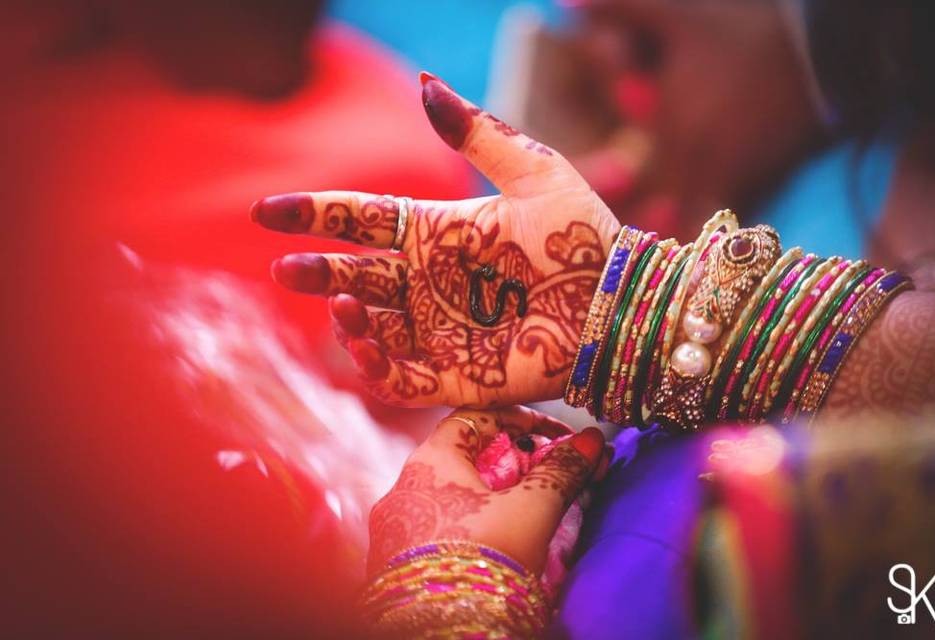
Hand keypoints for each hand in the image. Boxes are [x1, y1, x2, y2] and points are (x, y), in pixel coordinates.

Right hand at [252, 73, 621, 406]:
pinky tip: (363, 340)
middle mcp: (430, 283)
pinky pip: (397, 377)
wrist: (620, 304)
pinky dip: (372, 363)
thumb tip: (422, 82)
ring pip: (369, 327)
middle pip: (354, 274)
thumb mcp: (534, 173)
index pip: (364, 219)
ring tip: (343, 301)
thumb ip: (478, 133)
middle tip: (285, 269)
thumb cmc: (584, 237)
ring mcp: (438, 332)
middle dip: (315, 271)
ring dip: (345, 316)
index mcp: (440, 234)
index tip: (267, 210)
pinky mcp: (454, 378)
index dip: (315, 214)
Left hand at [365, 406, 607, 575]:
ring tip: (535, 509)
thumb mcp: (531, 509)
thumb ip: (560, 472)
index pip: (476, 416)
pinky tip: (502, 540)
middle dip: (515, 462)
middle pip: (467, 457)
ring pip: (455, 494)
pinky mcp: (399, 562)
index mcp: (430, 461)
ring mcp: (398, 526)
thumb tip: (589, 442)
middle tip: (552, 474)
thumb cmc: (483, 559)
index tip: (554, 436)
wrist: (443, 629)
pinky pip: (442, 525)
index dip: (519, 421)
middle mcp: (405, 487)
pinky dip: (475, 521)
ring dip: (497, 494)